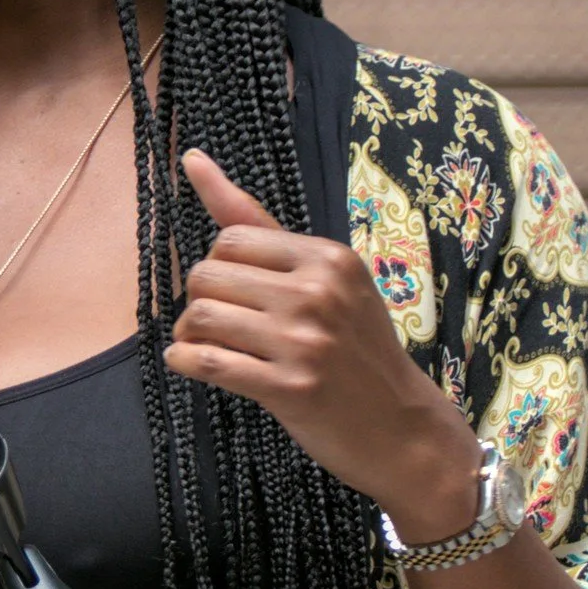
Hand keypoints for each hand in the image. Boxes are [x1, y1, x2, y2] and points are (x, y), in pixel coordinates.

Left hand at [164, 149, 480, 541]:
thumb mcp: (327, 279)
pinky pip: (207, 362)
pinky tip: (189, 364)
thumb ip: (258, 225)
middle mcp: (318, 292)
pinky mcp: (290, 388)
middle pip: (208, 275)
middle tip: (214, 325)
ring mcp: (305, 341)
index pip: (230, 239)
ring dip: (188, 334)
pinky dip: (184, 362)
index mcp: (328, 257)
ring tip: (202, 345)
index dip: (218, 268)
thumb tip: (191, 158)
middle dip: (199, 301)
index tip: (233, 294)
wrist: (403, 430)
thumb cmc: (356, 350)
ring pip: (201, 317)